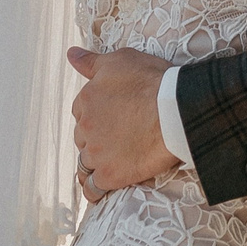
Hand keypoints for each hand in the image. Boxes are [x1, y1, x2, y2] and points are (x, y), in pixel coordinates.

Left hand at [68, 46, 178, 198]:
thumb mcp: (120, 60)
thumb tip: (70, 54)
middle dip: (94, 138)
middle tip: (116, 139)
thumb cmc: (153, 81)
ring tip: (108, 165)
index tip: (110, 117)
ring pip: (85, 162)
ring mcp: (96, 153)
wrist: (176, 111)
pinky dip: (94, 190)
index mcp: (86, 99)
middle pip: (82, 136)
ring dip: (94, 163)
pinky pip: (93, 188)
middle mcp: (85, 127)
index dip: (96, 114)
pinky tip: (99, 191)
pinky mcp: (110, 175)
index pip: (81, 110)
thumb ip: (92, 61)